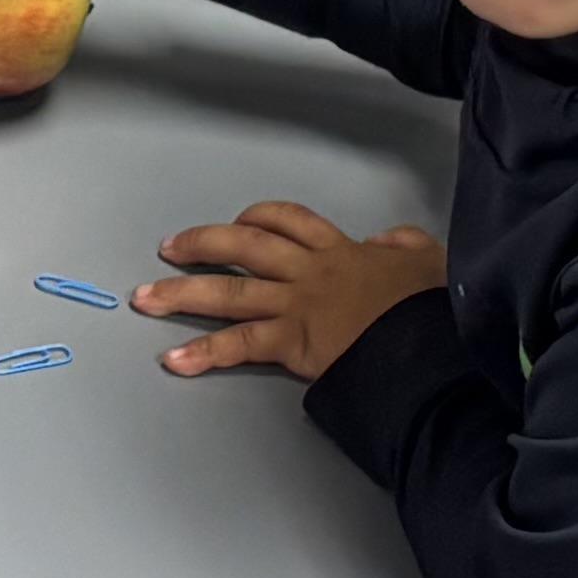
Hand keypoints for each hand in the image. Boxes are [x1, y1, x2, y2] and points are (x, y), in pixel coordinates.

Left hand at [139, 200, 445, 381]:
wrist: (430, 339)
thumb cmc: (431, 306)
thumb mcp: (430, 262)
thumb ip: (406, 246)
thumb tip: (392, 242)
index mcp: (341, 251)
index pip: (290, 221)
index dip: (259, 218)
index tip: (240, 222)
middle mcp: (310, 271)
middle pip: (244, 247)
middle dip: (201, 244)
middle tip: (170, 248)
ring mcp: (296, 305)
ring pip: (229, 292)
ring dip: (181, 294)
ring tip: (145, 298)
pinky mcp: (293, 341)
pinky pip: (239, 344)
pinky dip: (204, 353)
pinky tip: (175, 360)